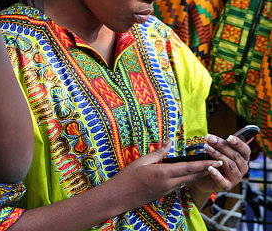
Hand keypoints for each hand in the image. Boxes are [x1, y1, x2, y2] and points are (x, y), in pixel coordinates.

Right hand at [108, 139, 223, 212]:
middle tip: (218, 161)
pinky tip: (190, 172)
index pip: (188, 168)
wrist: (119, 197)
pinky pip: (179, 184)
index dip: (204, 164)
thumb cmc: (128, 177)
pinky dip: (187, 177)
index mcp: (163, 173)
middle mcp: (168, 183)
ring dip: (197, 173)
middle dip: (206, 169)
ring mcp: (166, 190)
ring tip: (208, 165)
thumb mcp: (142, 160)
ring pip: (187, 181)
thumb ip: (159, 152)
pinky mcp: (164, 193)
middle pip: (192, 176)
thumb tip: (169, 141)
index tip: (216, 160)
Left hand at [193, 133, 250, 192]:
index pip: (245, 150)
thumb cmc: (214, 160)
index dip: (238, 143)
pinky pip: (222, 181)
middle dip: (222, 145)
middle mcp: (242, 168)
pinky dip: (216, 174)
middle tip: (210, 138)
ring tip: (207, 148)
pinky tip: (210, 168)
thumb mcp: (219, 150)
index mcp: (243, 158)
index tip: (229, 137)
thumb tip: (230, 135)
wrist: (204, 177)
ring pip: (229, 165)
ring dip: (217, 155)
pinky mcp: (226, 186)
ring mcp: (235, 178)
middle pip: (235, 156)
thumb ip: (224, 143)